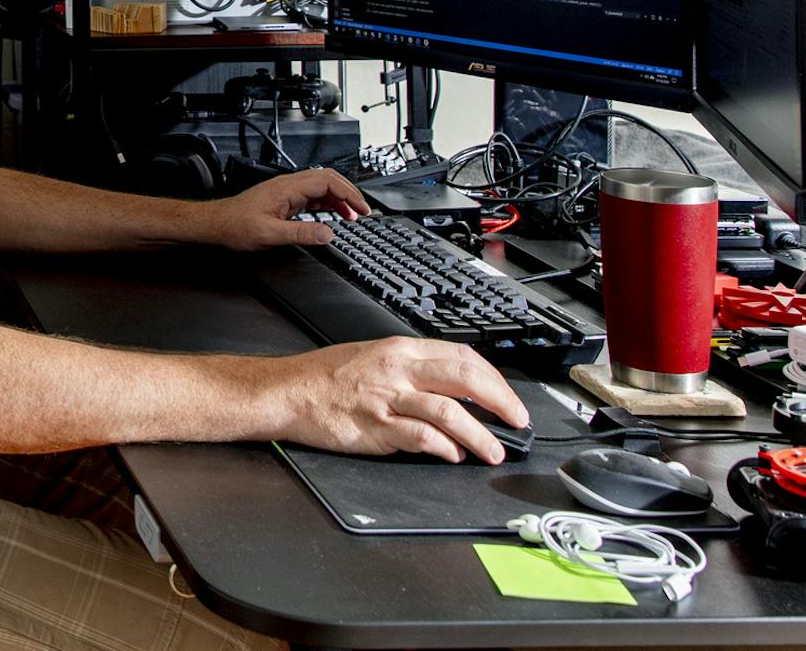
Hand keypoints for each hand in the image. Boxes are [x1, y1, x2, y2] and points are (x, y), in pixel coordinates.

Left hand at [190, 168, 369, 251]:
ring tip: (353, 215)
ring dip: (340, 199)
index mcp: (288, 188)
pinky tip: (334, 214)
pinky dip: (328, 203)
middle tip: (363, 211)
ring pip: (322, 187)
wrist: (216, 223)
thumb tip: (329, 234)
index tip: (363, 209)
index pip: (328, 182)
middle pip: (328, 179)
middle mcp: (289, 185)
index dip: (349, 194)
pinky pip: (312, 196)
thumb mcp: (270, 234)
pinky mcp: (285, 199)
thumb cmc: (236, 225)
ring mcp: (287, 191)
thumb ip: (301, 233)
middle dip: (349, 193)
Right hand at [270, 336, 529, 463]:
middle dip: (500, 401)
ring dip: (480, 435)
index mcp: (400, 351)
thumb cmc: (326, 378)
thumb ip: (412, 371)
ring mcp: (388, 399)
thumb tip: (451, 390)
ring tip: (493, 451)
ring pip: (449, 412)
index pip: (462, 357)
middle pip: (464, 379)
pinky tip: (452, 455)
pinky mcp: (376, 427)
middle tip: (517, 421)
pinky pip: (421, 437)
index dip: (494, 379)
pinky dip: (444, 448)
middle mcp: (398, 370)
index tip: (508, 398)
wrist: (288, 392)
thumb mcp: (374, 358)